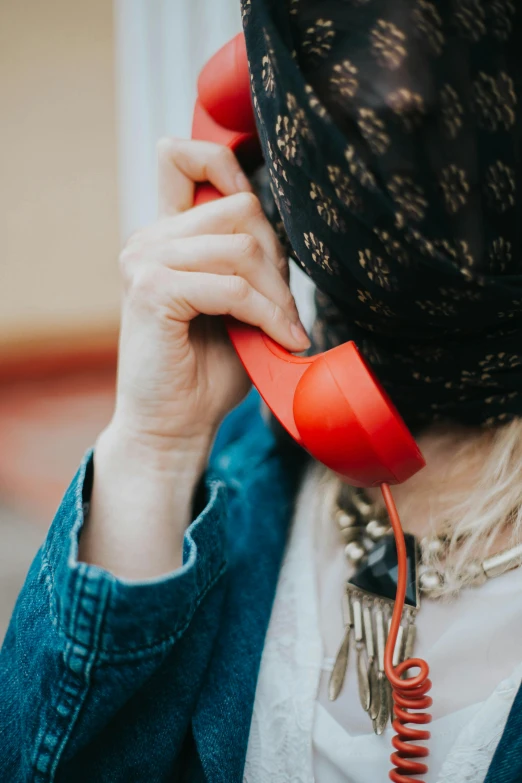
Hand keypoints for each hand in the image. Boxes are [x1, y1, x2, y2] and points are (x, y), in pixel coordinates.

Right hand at [81, 138, 308, 578]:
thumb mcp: (238, 302)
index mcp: (166, 235)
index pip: (182, 156)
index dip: (227, 165)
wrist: (174, 425)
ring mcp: (144, 262)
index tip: (261, 221)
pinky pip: (232, 287)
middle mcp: (148, 239)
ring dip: (276, 295)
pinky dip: (267, 315)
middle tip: (285, 310)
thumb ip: (248, 259)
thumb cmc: (210, 368)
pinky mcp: (152, 292)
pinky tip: (280, 340)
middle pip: (241, 209)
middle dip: (277, 261)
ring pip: (241, 248)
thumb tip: (285, 223)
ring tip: (285, 329)